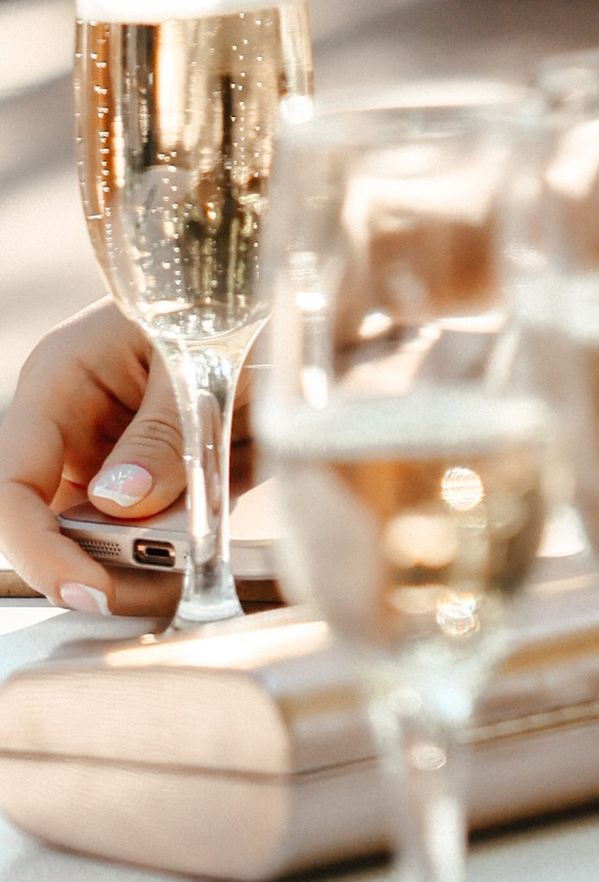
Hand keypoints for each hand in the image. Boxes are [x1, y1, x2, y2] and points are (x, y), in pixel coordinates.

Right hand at [0, 302, 202, 618]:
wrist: (287, 291)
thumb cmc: (229, 296)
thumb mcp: (202, 355)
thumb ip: (163, 430)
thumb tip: (119, 502)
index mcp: (60, 381)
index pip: (12, 484)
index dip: (39, 549)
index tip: (90, 590)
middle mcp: (76, 424)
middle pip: (60, 525)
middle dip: (113, 561)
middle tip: (169, 581)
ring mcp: (118, 452)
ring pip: (119, 534)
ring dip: (166, 548)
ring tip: (216, 518)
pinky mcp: (165, 470)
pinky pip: (170, 522)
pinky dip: (201, 528)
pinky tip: (232, 492)